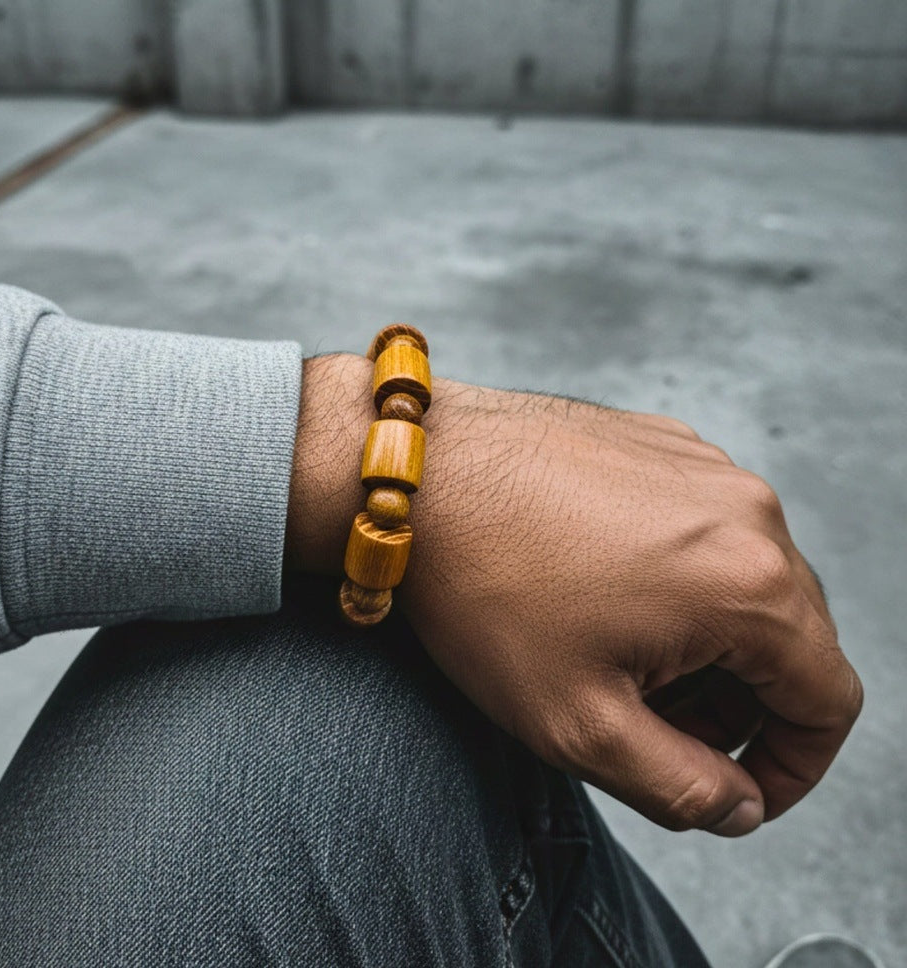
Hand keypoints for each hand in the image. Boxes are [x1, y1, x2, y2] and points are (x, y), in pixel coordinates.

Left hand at [285, 355, 862, 835]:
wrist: (416, 474)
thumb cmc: (486, 590)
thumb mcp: (579, 725)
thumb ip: (682, 788)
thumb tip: (741, 803)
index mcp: (749, 583)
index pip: (828, 700)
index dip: (793, 765)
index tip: (738, 787)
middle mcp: (747, 510)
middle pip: (792, 637)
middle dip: (740, 703)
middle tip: (657, 726)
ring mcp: (703, 465)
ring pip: (745, 578)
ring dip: (707, 638)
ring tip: (617, 657)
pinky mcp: (661, 442)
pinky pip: (701, 525)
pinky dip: (679, 576)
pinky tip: (600, 590)